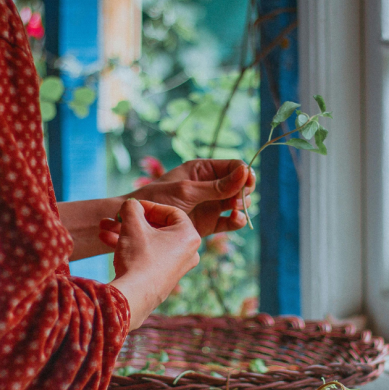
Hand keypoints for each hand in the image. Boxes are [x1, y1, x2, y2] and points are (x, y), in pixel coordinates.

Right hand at [104, 199, 200, 329]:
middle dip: (131, 222)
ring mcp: (177, 267)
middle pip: (157, 228)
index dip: (148, 206)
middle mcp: (188, 252)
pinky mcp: (164, 278)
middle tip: (114, 218)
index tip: (132, 206)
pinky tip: (107, 242)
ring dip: (125, 234)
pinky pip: (148, 256)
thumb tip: (132, 204)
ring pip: (149, 242)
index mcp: (189, 235)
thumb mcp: (133, 225)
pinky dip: (131, 248)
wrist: (133, 296)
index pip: (170, 212)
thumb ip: (132, 207)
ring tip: (103, 230)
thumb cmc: (138, 257)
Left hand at [130, 159, 255, 235]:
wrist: (139, 223)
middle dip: (244, 191)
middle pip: (240, 185)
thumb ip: (216, 186)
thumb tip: (245, 172)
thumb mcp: (187, 191)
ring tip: (234, 210)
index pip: (233, 166)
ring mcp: (211, 205)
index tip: (248, 182)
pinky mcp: (210, 223)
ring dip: (242, 205)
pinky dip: (237, 221)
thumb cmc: (157, 200)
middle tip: (237, 200)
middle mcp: (210, 186)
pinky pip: (231, 221)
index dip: (244, 173)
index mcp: (203, 170)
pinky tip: (236, 220)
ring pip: (238, 202)